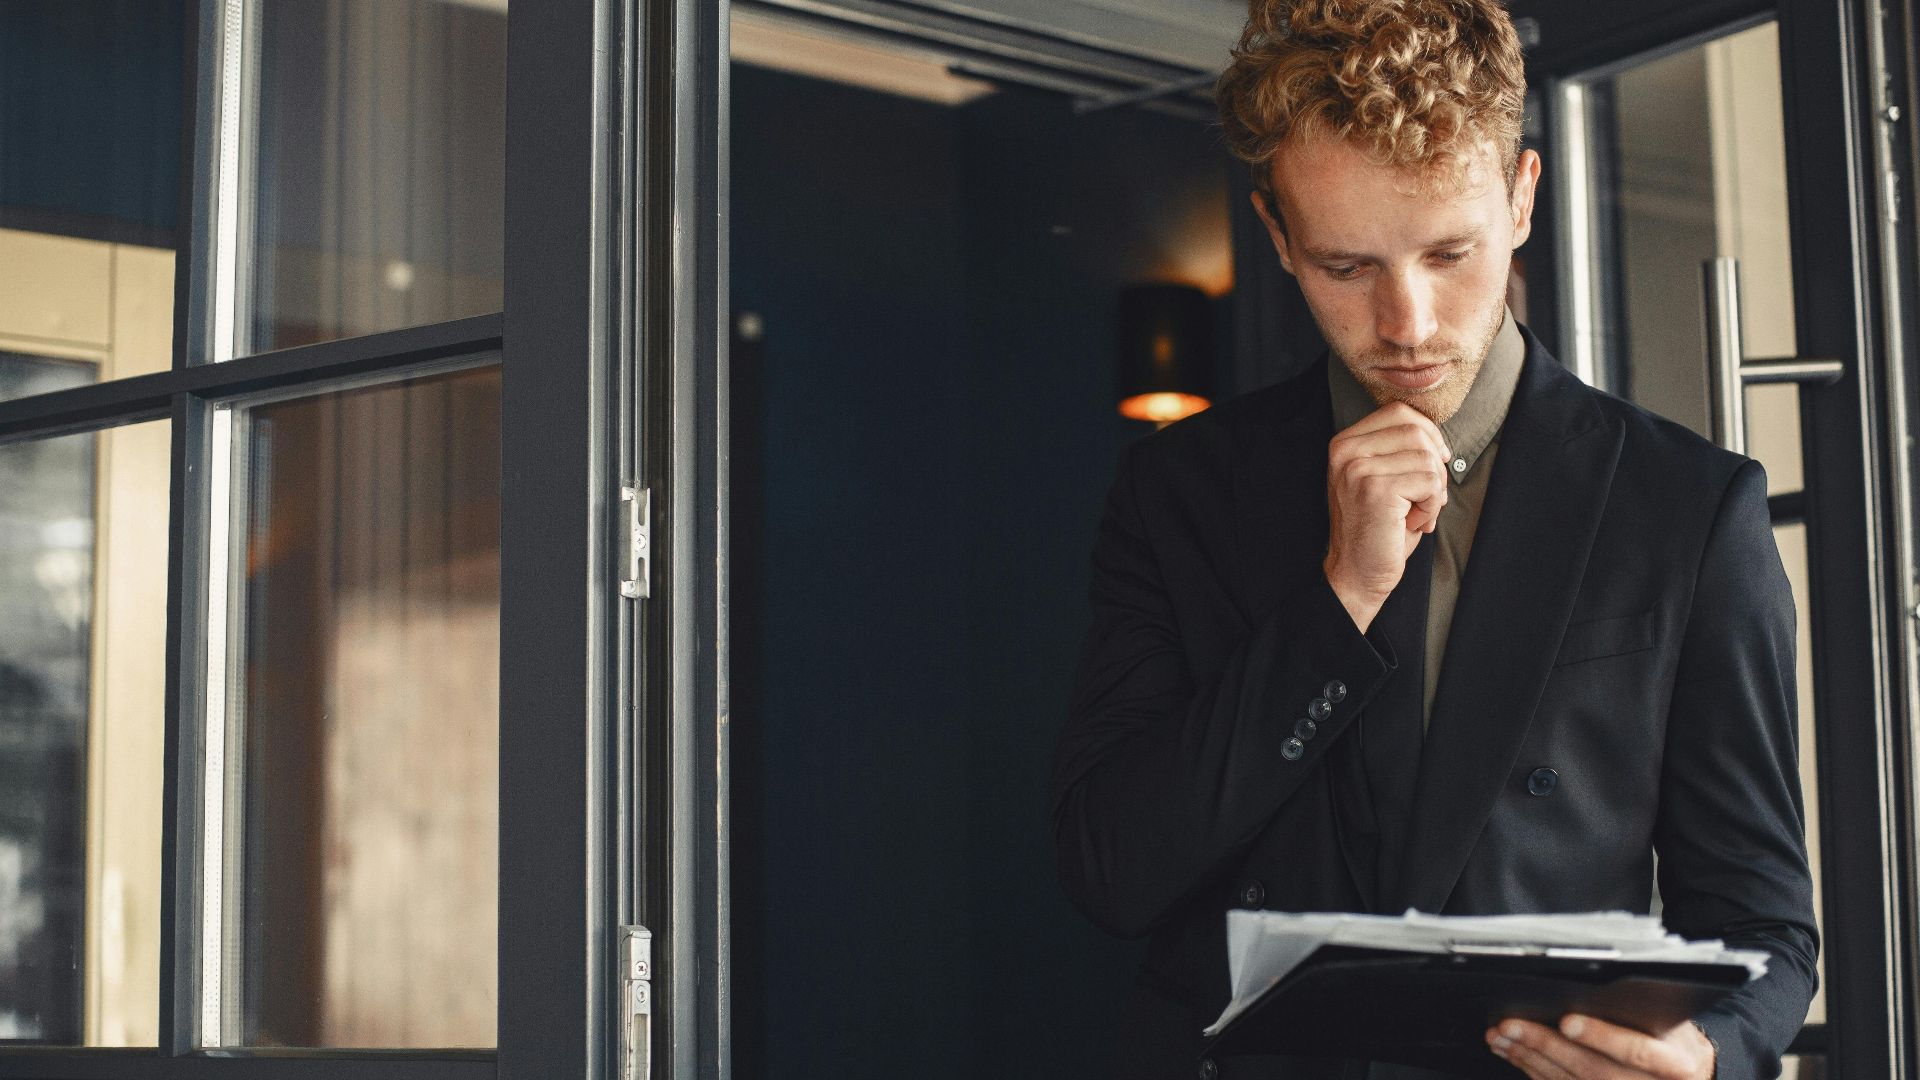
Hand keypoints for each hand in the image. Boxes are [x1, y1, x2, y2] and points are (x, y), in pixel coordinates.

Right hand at [1323, 402, 1450, 632]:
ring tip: (1415, 512)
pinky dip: (1432, 506)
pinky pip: (1430, 482)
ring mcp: (1358, 469)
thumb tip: (1438, 438)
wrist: (1357, 573)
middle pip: (1417, 431)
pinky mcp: (1376, 489)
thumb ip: (1400, 451)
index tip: (1433, 463)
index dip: (1428, 434)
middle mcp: (1346, 451)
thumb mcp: (1383, 478)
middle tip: (1425, 496)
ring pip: (1427, 457)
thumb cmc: (1378, 528)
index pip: (1399, 412)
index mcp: (1345, 443)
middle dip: (1434, 464)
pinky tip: (1413, 522)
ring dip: (1434, 490)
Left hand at [1486, 1014, 1715, 1078]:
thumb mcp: (1674, 1020)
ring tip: (1500, 1036)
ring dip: (1529, 1059)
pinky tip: (1513, 1053)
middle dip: (1546, 1047)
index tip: (1567, 1020)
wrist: (1691, 1076)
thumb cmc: (1675, 1039)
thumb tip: (1597, 984)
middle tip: (1510, 1025)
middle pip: (1593, 1070)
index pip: (1636, 1051)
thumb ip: (1643, 1007)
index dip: (1601, 1037)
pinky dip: (1534, 1070)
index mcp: (1675, 1063)